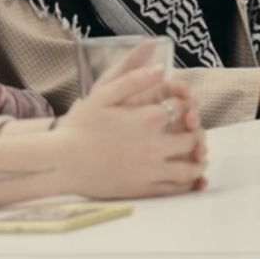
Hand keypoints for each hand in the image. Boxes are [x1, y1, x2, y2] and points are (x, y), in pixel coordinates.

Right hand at [54, 66, 208, 197]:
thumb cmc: (79, 127)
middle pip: (192, 138)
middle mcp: (154, 146)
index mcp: (147, 119)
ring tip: (196, 154)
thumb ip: (134, 79)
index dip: (188, 105)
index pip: (183, 109)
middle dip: (196, 132)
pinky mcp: (144, 189)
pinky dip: (187, 182)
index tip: (184, 106)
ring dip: (198, 159)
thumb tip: (161, 69)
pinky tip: (186, 176)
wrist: (61, 163)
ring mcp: (150, 171)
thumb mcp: (103, 94)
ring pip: (190, 168)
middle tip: (193, 130)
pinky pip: (176, 188)